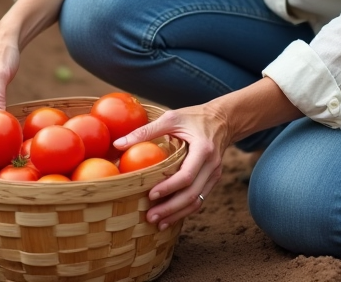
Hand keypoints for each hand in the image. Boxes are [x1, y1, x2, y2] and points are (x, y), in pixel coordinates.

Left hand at [115, 103, 232, 228]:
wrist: (222, 120)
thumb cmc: (194, 117)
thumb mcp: (171, 118)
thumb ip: (146, 131)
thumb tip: (118, 143)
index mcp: (203, 149)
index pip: (187, 175)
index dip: (169, 188)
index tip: (151, 194)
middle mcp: (212, 165)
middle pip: (192, 194)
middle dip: (171, 208)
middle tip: (150, 216)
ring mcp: (214, 174)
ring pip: (197, 201)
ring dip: (177, 214)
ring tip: (158, 223)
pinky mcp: (212, 180)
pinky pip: (200, 199)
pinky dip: (185, 211)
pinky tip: (171, 217)